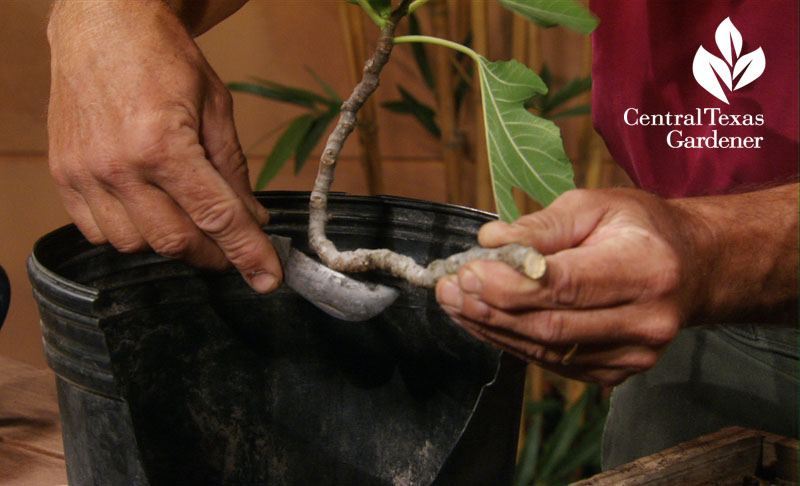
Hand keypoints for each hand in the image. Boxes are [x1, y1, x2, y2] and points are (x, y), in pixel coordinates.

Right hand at [47, 0, 280, 291]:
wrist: (104, 26)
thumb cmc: (162, 58)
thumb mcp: (216, 108)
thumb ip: (233, 170)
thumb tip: (253, 219)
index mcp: (163, 144)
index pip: (216, 217)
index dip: (247, 253)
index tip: (267, 278)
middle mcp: (118, 166)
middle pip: (176, 242)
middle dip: (214, 256)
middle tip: (234, 251)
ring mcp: (85, 174)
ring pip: (136, 246)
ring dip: (171, 243)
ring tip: (190, 220)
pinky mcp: (65, 176)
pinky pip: (99, 233)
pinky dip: (131, 234)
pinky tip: (150, 212)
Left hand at [436, 188, 702, 385]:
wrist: (693, 267)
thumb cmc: (641, 227)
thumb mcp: (595, 205)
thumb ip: (541, 225)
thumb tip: (490, 240)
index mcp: (645, 268)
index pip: (564, 285)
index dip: (508, 284)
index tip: (466, 271)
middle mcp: (645, 320)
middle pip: (550, 325)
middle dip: (490, 308)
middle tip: (448, 289)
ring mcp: (633, 354)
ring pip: (546, 350)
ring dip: (493, 328)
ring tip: (455, 304)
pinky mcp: (617, 371)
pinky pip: (553, 362)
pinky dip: (513, 342)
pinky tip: (485, 322)